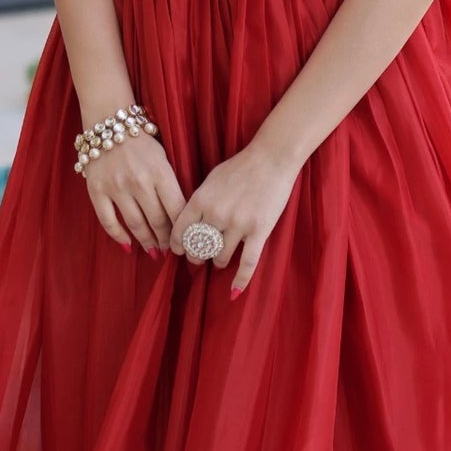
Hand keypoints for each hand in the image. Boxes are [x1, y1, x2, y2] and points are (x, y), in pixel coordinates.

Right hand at [82, 130, 185, 254]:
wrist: (108, 123)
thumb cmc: (141, 143)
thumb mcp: (164, 159)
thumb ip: (170, 185)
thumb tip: (178, 217)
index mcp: (160, 172)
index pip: (177, 209)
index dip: (181, 229)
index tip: (184, 239)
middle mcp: (139, 181)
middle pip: (157, 220)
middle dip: (165, 239)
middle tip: (169, 248)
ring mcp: (116, 187)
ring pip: (135, 224)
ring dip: (146, 241)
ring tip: (153, 250)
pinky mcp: (97, 191)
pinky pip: (108, 221)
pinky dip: (118, 237)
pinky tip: (127, 245)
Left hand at [170, 138, 297, 296]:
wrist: (271, 158)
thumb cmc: (240, 166)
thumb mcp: (211, 179)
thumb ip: (199, 201)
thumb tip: (188, 222)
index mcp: (201, 199)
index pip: (181, 231)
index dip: (178, 245)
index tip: (180, 250)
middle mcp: (216, 214)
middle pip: (199, 247)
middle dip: (198, 255)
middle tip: (200, 257)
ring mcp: (238, 224)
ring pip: (220, 256)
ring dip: (218, 262)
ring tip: (219, 260)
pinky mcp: (259, 231)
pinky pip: (247, 263)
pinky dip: (240, 280)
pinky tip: (234, 292)